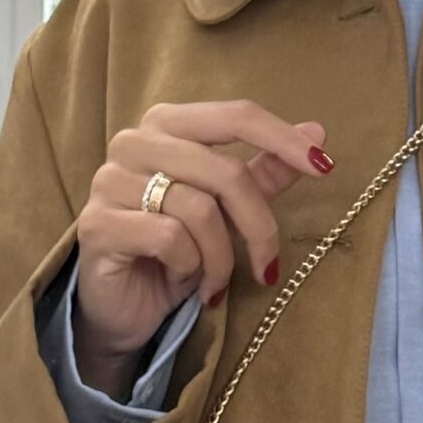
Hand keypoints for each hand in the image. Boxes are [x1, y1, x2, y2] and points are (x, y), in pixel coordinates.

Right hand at [75, 100, 335, 361]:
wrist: (123, 306)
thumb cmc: (175, 252)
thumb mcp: (226, 211)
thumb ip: (263, 171)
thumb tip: (317, 133)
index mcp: (166, 125)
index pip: (234, 115)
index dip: (281, 139)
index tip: (324, 168)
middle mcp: (134, 142)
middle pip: (223, 171)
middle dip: (258, 226)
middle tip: (267, 266)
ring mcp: (109, 181)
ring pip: (198, 209)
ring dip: (221, 258)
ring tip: (214, 280)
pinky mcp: (98, 225)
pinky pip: (169, 238)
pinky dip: (190, 267)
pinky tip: (184, 281)